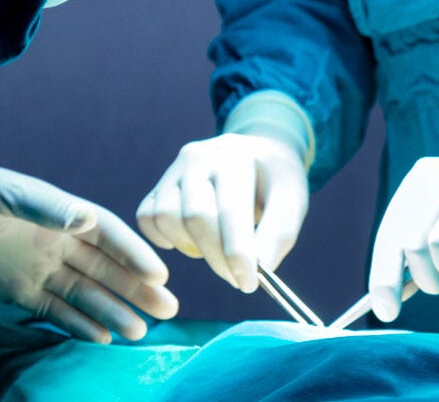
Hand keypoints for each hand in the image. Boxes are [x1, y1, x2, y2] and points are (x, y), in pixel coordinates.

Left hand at [0, 157, 178, 343]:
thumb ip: (42, 206)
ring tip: (141, 331)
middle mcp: (53, 239)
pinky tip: (102, 338)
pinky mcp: (13, 291)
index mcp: (55, 211)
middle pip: (104, 267)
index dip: (134, 253)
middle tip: (169, 309)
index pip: (106, 233)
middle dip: (136, 287)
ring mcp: (35, 267)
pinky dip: (78, 323)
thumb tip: (86, 220)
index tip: (161, 274)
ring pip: (84, 293)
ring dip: (113, 310)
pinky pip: (54, 310)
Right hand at [136, 133, 308, 292]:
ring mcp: (174, 170)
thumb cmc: (275, 182)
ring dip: (191, 247)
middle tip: (237, 279)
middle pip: (195, 216)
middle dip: (217, 258)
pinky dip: (163, 238)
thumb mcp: (292, 200)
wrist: (257, 155)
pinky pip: (146, 217)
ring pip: (165, 216)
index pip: (230, 209)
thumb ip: (280, 233)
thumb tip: (262, 267)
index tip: (248, 284)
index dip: (237, 252)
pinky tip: (191, 242)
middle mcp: (199, 157)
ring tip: (217, 251)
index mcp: (236, 157)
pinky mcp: (159, 185)